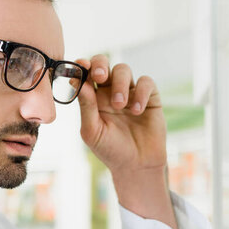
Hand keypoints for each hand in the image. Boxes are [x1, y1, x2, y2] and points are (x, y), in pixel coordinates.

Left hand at [75, 54, 166, 174]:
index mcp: (92, 98)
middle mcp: (109, 91)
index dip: (82, 66)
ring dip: (120, 84)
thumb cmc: (110, 150)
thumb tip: (79, 83)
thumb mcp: (93, 131)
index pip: (85, 74)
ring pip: (123, 70)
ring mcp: (130, 92)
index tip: (81, 66)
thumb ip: (86, 107)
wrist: (137, 165)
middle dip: (100, 64)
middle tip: (100, 77)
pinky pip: (145, 82)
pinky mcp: (149, 97)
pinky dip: (140, 93)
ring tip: (120, 105)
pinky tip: (136, 112)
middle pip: (103, 63)